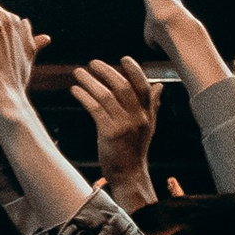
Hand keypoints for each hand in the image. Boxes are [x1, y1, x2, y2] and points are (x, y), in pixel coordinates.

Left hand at [71, 57, 160, 210]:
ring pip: (106, 96)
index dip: (134, 70)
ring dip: (90, 81)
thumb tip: (159, 86)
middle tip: (93, 63)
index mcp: (147, 114)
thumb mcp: (148, 126)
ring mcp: (124, 125)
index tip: (123, 59)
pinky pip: (95, 109)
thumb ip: (152, 104)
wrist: (129, 175)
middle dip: (106, 72)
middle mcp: (138, 117)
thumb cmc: (135, 150)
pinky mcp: (110, 133)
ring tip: (78, 73)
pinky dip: (84, 96)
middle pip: (122, 87)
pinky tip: (75, 90)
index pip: (143, 86)